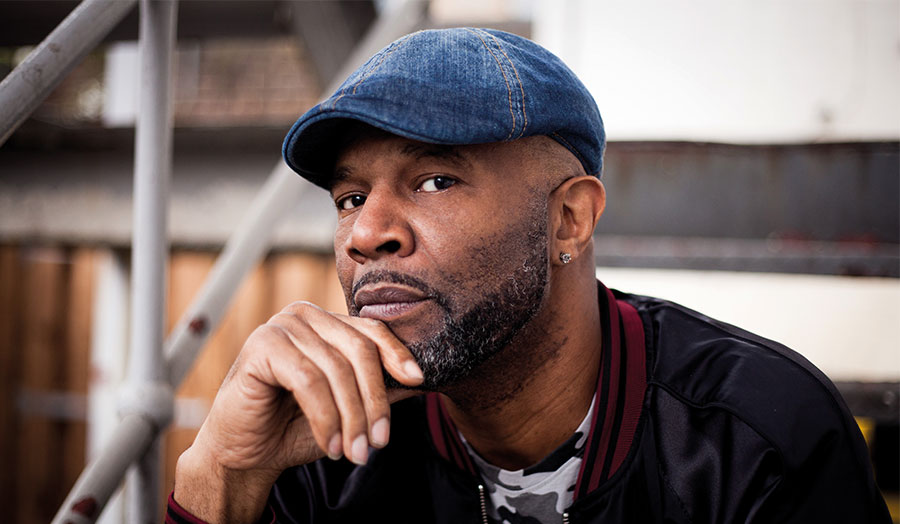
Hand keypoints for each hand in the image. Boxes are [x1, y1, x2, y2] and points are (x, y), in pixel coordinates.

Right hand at [173, 301, 423, 522]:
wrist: (246, 452)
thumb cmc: (295, 426)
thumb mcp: (348, 407)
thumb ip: (380, 390)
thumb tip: (423, 380)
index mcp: (326, 322)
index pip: (372, 332)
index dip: (398, 356)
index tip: (419, 381)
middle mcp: (304, 315)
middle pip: (359, 350)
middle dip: (374, 401)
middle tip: (379, 442)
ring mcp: (281, 326)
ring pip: (336, 370)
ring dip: (351, 418)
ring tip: (356, 453)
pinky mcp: (261, 346)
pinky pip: (309, 381)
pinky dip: (325, 418)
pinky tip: (331, 445)